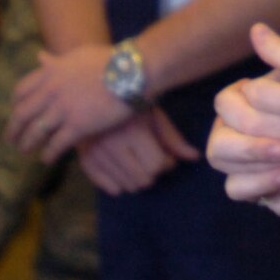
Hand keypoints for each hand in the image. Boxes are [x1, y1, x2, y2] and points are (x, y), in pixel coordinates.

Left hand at [8, 44, 131, 160]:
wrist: (132, 72)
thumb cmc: (110, 60)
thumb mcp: (78, 55)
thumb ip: (57, 60)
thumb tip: (39, 57)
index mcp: (50, 72)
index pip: (21, 91)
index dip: (15, 105)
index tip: (16, 112)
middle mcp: (51, 91)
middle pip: (22, 114)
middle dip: (13, 129)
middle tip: (11, 139)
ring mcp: (63, 110)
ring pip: (35, 132)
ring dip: (26, 144)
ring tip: (25, 150)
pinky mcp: (77, 126)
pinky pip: (55, 145)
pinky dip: (48, 154)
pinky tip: (47, 159)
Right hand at [77, 108, 199, 194]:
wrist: (98, 92)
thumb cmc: (132, 103)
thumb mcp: (155, 117)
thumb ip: (174, 140)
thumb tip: (195, 158)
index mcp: (133, 133)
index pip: (156, 166)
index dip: (167, 164)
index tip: (167, 156)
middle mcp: (112, 146)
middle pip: (143, 180)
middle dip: (153, 172)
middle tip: (152, 159)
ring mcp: (96, 155)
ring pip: (126, 186)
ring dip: (138, 179)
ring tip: (138, 162)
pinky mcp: (84, 160)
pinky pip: (106, 187)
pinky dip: (118, 184)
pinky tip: (123, 169)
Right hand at [208, 25, 279, 214]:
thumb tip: (259, 28)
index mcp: (238, 106)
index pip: (230, 104)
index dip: (270, 104)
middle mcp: (236, 141)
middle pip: (219, 150)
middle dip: (251, 150)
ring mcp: (251, 172)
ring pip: (234, 187)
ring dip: (260, 181)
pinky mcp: (271, 195)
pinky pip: (270, 206)